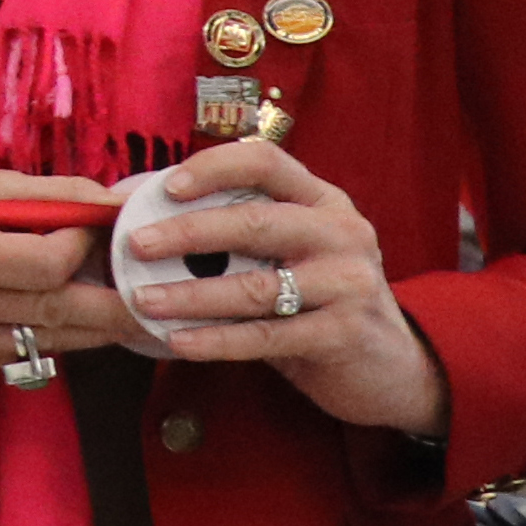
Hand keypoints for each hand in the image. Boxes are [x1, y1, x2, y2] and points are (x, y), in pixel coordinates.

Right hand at [0, 164, 121, 387]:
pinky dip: (63, 336)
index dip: (81, 246)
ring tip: (131, 303)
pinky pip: (31, 352)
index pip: (46, 265)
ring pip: (53, 339)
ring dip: (99, 323)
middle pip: (58, 310)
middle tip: (155, 287)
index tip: (89, 226)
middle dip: (115, 299)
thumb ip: (50, 193)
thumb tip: (118, 202)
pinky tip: (77, 318)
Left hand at [121, 138, 454, 438]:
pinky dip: (217, 339)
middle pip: (255, 222)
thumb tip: (147, 222)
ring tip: (143, 299)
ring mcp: (348, 282)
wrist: (388, 362)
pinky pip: (267, 335)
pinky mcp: (345, 332)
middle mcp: (341, 233)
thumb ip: (240, 232)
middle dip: (188, 232)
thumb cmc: (317, 299)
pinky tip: (177, 341)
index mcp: (321, 201)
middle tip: (136, 244)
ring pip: (256, 286)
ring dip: (191, 294)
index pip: (265, 162)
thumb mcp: (291, 252)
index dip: (213, 168)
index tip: (165, 187)